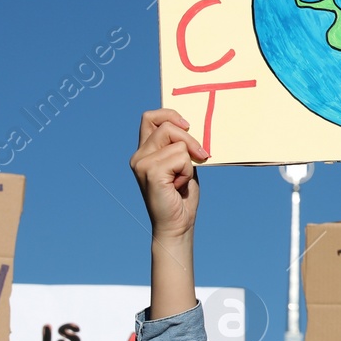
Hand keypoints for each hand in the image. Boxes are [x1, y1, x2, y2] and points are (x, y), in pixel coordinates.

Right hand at [131, 109, 207, 240]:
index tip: (187, 126)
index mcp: (144, 151)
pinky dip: (187, 171)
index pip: (150, 117)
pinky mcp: (150, 172)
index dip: (170, 114)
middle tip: (201, 156)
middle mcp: (139, 155)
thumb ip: (180, 146)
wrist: (177, 225)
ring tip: (181, 180)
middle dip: (189, 139)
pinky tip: (178, 186)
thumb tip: (190, 126)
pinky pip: (180, 158)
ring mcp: (142, 163)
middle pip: (166, 125)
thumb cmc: (182, 196)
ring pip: (177, 143)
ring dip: (189, 162)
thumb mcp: (183, 164)